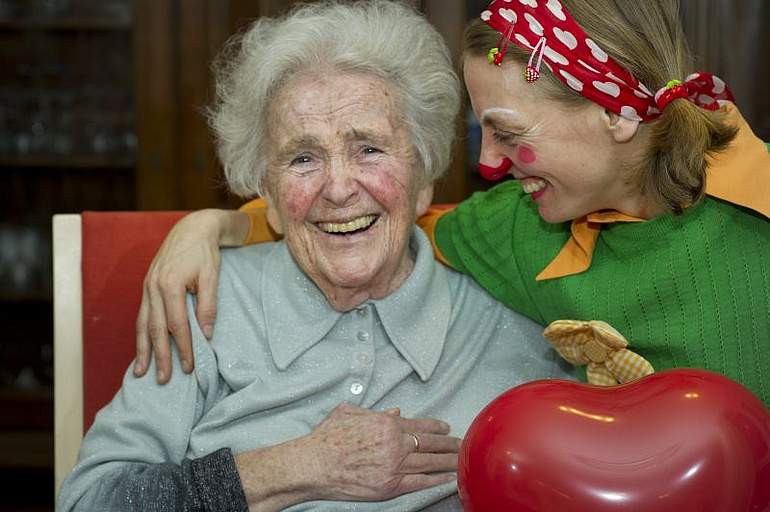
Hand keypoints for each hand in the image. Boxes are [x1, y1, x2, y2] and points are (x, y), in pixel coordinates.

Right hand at [133, 209, 247, 382]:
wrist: (192, 229)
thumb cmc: (205, 253)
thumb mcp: (212, 276)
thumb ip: (208, 306)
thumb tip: (206, 335)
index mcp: (170, 284)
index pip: (177, 325)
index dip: (183, 347)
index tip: (188, 367)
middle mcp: (153, 287)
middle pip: (156, 329)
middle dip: (160, 356)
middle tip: (165, 380)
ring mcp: (147, 287)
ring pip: (143, 325)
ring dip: (143, 350)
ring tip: (142, 372)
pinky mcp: (146, 287)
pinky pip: (141, 315)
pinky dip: (140, 335)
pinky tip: (141, 349)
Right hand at [235, 403, 459, 510]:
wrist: (314, 464)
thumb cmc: (327, 438)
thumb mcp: (349, 413)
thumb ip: (374, 412)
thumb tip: (395, 411)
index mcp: (386, 423)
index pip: (420, 424)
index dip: (437, 426)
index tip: (447, 428)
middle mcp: (395, 443)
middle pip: (431, 443)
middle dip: (449, 444)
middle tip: (462, 443)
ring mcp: (395, 466)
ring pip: (429, 462)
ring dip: (448, 461)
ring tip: (461, 459)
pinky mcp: (390, 486)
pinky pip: (420, 482)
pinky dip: (436, 480)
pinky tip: (448, 478)